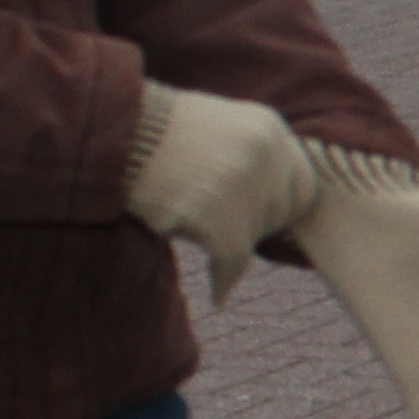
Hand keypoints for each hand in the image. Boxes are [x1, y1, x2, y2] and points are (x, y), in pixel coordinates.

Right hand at [123, 84, 319, 302]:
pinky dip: (223, 281)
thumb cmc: (158, 134)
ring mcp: (244, 188)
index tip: (262, 217)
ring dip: (230, 247)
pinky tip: (218, 292)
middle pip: (282, 215)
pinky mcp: (220, 219)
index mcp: (269, 128)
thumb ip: (255, 153)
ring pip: (254, 240)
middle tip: (223, 227)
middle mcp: (266, 156)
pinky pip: (233, 264)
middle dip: (257, 226)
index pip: (304, 183)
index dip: (283, 205)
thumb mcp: (220, 125)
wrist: (115, 135)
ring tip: (199, 236)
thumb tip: (279, 195)